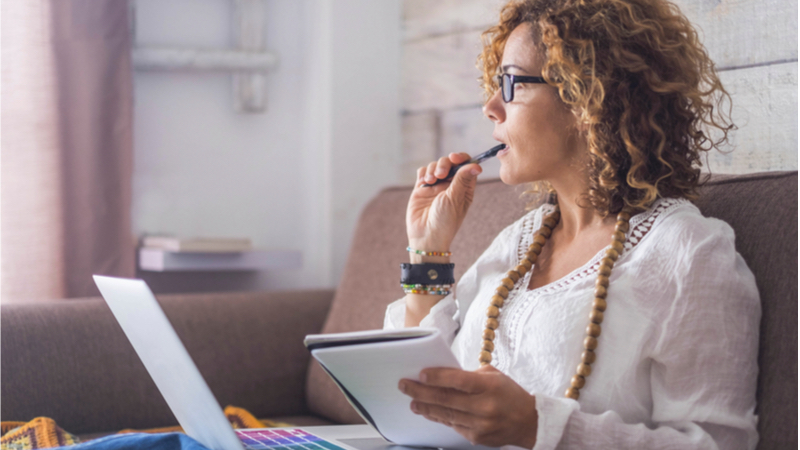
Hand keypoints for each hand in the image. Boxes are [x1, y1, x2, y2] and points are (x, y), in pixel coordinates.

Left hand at [398, 365, 537, 447]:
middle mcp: (484, 406)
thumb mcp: (495, 376)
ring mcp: (480, 424)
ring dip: (425, 407)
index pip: (458, 380)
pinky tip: (428, 412)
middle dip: (421, 392)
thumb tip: (443, 375)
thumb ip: (470, 375)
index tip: (421, 374)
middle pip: (446, 399)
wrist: (529, 422)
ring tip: (412, 401)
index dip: (437, 377)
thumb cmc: (509, 394)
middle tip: (405, 386)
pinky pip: (452, 425)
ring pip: (445, 414)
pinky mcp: (476, 437)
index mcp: (490, 386)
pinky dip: (438, 417)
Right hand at [406, 153, 481, 251]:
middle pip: (450, 162)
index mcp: (464, 188)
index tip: (455, 158)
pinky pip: (423, 172)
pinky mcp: (422, 188)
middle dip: (444, 164)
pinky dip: (423, 173)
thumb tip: (477, 165)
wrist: (426, 236)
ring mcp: (436, 186)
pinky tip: (424, 183)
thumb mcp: (455, 199)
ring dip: (432, 169)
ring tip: (430, 181)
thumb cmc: (445, 221)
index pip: (466, 166)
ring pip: (435, 165)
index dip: (462, 158)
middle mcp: (450, 185)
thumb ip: (462, 179)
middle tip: (441, 174)